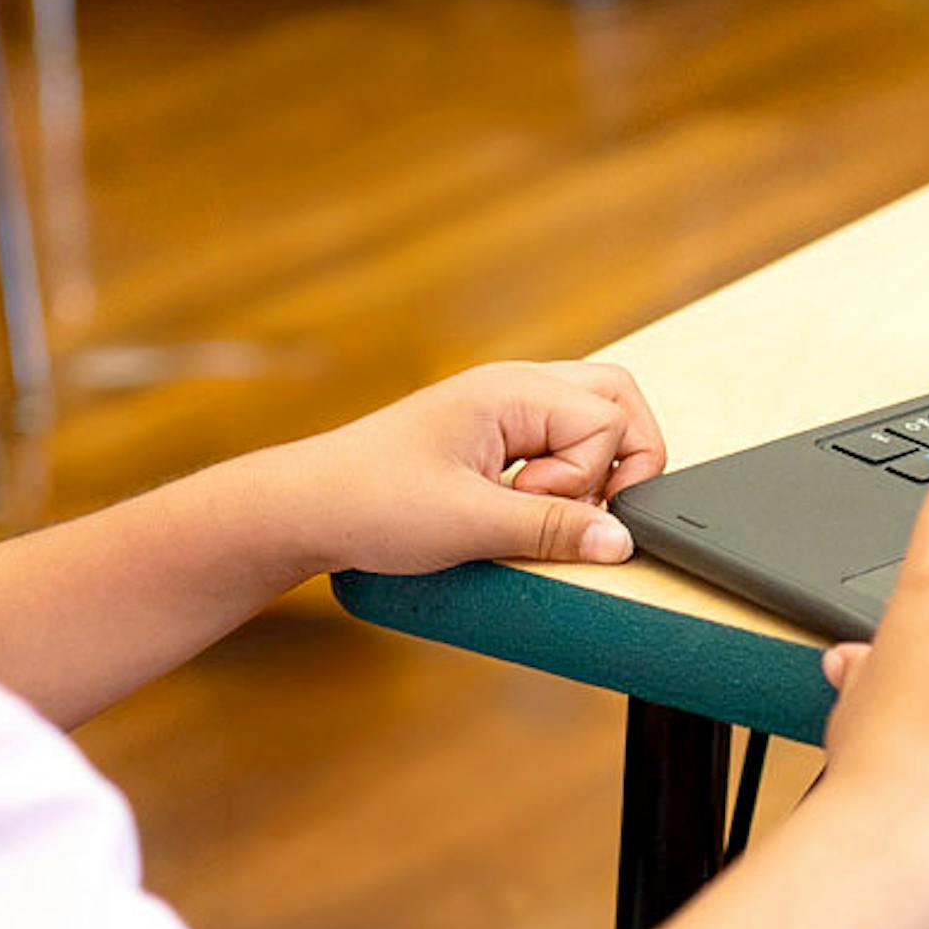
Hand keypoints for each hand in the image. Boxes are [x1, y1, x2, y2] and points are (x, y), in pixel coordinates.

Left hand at [271, 362, 669, 577]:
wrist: (306, 509)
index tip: (532, 502)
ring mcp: (503, 408)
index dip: (587, 475)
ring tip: (545, 507)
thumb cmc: (371, 502)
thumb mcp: (471, 524)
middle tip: (581, 507)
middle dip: (620, 459)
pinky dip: (563, 474)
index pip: (609, 419)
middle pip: (616, 399)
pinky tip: (528, 505)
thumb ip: (554, 530)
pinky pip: (558, 440)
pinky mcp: (491, 436)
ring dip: (590, 467)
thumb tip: (622, 540)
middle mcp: (513, 387)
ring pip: (591, 418)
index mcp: (511, 390)